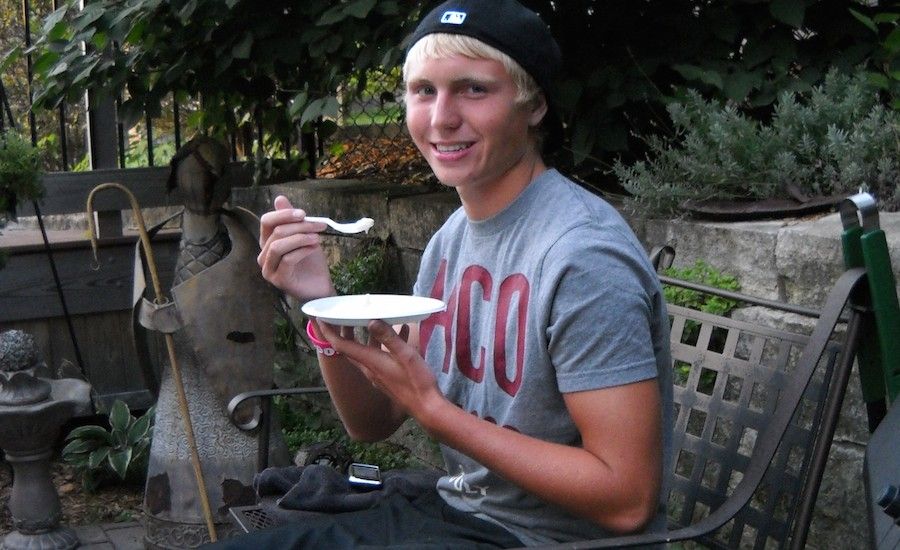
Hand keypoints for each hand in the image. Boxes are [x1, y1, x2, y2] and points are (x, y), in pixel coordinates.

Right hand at [257, 195, 335, 299]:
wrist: (320, 286)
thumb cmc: (310, 261)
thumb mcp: (303, 235)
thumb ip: (292, 220)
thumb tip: (279, 198)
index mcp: (267, 242)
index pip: (267, 221)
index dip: (284, 214)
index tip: (303, 213)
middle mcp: (264, 255)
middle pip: (276, 232)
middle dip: (300, 226)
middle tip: (319, 225)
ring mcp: (269, 269)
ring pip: (279, 245)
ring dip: (301, 237)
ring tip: (317, 238)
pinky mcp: (279, 279)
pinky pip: (287, 259)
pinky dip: (303, 251)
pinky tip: (315, 248)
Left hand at [317, 320, 442, 417]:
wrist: (426, 407)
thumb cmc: (417, 381)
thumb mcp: (406, 355)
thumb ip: (389, 338)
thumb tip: (371, 321)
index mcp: (371, 361)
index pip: (342, 346)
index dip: (329, 332)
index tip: (321, 319)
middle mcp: (369, 368)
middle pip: (350, 348)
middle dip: (344, 331)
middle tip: (344, 315)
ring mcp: (378, 374)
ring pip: (366, 351)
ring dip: (368, 336)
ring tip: (375, 319)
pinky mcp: (387, 378)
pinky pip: (379, 356)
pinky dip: (383, 344)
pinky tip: (401, 333)